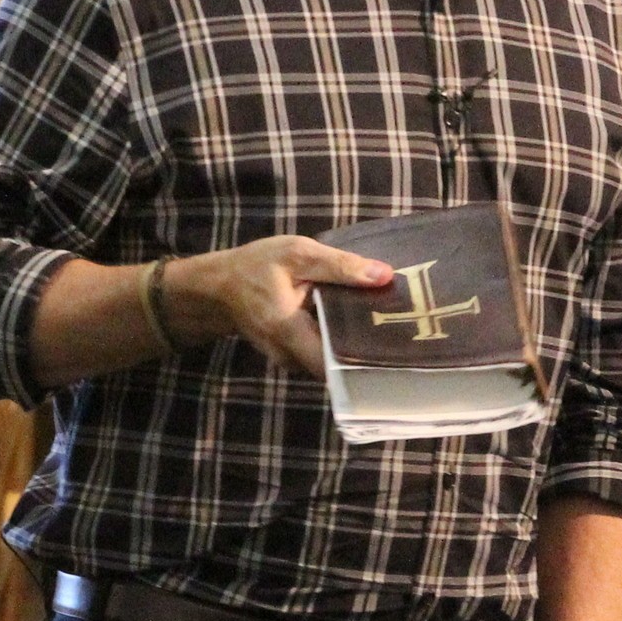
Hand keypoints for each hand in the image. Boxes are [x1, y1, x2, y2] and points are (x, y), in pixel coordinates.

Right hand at [166, 236, 393, 375]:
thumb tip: (385, 276)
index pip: (338, 366)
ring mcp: (292, 362)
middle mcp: (292, 358)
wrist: (218, 287)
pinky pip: (325, 354)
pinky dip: (341, 339)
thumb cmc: (254, 267)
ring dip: (356, 343)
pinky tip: (360, 320)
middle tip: (402, 325)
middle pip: (341, 365)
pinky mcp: (294, 357)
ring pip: (334, 361)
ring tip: (387, 320)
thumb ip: (340, 266)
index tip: (399, 345)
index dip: (370, 358)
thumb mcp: (296, 254)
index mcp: (292, 334)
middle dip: (370, 347)